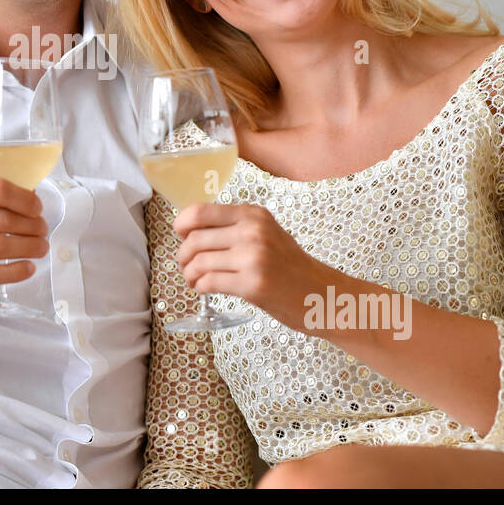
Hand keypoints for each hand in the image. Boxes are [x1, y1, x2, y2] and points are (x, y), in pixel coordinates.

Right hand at [0, 176, 49, 310]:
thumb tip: (25, 199)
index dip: (24, 199)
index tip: (37, 207)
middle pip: (2, 220)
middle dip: (31, 226)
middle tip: (43, 230)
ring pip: (0, 247)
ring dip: (28, 248)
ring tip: (40, 248)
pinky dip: (15, 271)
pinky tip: (27, 268)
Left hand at [173, 203, 325, 329]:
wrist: (322, 293)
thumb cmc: (290, 267)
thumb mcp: (266, 234)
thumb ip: (235, 227)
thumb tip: (191, 230)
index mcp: (253, 215)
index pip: (200, 211)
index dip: (181, 224)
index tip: (181, 236)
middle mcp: (253, 231)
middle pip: (194, 239)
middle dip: (183, 256)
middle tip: (187, 266)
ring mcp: (253, 257)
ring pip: (199, 262)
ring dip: (190, 274)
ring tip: (194, 281)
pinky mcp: (253, 284)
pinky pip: (209, 282)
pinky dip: (200, 287)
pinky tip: (205, 290)